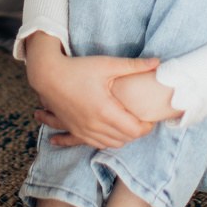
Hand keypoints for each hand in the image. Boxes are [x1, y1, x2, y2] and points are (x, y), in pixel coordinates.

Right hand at [24, 33, 160, 148]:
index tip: (150, 116)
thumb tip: (158, 62)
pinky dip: (104, 141)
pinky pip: (93, 144)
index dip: (147, 126)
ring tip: (127, 123)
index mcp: (106, 111)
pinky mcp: (74, 130)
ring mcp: (83, 130)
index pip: (135, 130)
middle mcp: (95, 126)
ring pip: (110, 144)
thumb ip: (133, 66)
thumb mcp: (107, 64)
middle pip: (125, 139)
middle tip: (142, 118)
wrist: (47, 75)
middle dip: (136, 131)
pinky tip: (107, 133)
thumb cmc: (78, 68)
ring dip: (121, 137)